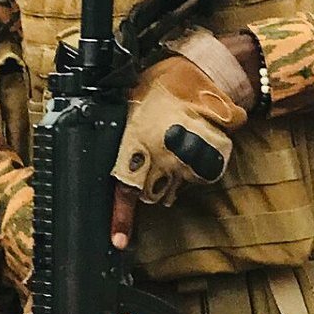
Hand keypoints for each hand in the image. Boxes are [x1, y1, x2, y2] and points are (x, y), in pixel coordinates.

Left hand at [112, 32, 252, 208]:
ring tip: (172, 143)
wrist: (205, 71)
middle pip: (151, 194)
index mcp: (136, 143)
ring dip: (171, 173)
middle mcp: (161, 158)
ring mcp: (186, 163)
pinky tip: (190, 143)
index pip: (126, 188)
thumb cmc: (163, 81)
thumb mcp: (131, 100)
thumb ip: (124, 131)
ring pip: (174, 186)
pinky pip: (195, 177)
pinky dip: (191, 166)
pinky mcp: (208, 163)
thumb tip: (105, 147)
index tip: (119, 241)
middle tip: (152, 157)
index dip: (122, 218)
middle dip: (149, 185)